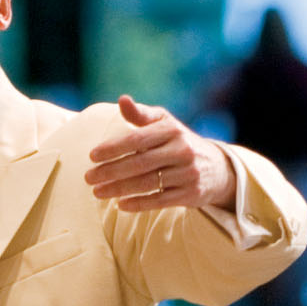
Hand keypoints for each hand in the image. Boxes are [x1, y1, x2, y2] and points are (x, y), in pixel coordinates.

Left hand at [86, 96, 236, 213]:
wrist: (217, 168)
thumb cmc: (180, 142)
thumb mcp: (164, 123)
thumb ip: (141, 115)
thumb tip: (122, 100)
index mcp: (172, 130)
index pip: (137, 138)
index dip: (113, 147)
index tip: (92, 156)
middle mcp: (182, 150)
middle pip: (139, 163)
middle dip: (110, 171)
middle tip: (88, 178)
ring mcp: (187, 173)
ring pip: (147, 183)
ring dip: (119, 189)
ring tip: (98, 192)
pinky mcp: (191, 194)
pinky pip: (160, 200)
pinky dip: (139, 204)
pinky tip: (120, 205)